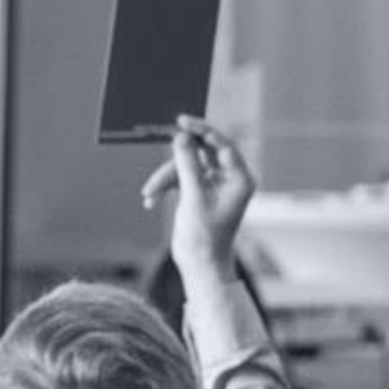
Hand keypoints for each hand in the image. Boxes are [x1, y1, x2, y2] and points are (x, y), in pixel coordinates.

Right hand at [141, 117, 253, 281]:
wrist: (200, 266)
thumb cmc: (204, 237)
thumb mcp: (193, 198)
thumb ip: (187, 165)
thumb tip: (181, 137)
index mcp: (239, 178)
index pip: (222, 144)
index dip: (202, 130)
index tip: (182, 121)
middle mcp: (229, 178)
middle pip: (201, 153)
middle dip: (177, 159)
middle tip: (160, 144)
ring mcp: (213, 185)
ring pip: (186, 166)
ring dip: (165, 178)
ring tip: (149, 193)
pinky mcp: (199, 192)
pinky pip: (180, 179)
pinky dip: (165, 187)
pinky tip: (151, 200)